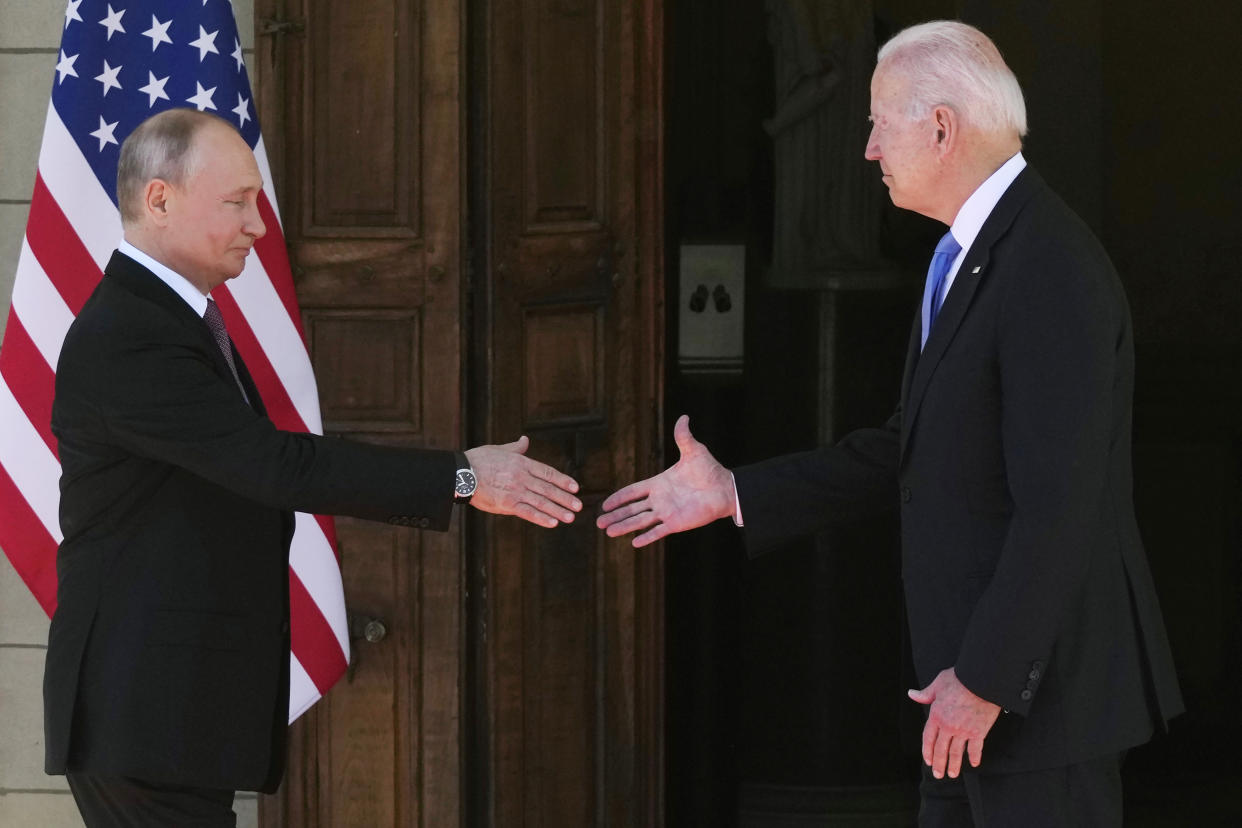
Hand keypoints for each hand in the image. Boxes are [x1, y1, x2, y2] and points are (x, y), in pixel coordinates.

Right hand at [465, 436, 580, 527]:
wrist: (462, 474)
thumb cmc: (478, 460)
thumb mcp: (500, 449)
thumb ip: (516, 448)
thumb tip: (525, 440)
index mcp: (522, 463)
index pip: (548, 472)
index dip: (563, 480)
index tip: (575, 488)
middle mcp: (522, 477)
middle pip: (548, 489)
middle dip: (565, 498)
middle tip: (578, 506)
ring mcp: (515, 491)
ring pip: (541, 502)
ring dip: (557, 510)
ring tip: (570, 517)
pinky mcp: (507, 504)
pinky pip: (527, 512)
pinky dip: (541, 518)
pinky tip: (553, 523)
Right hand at [596, 415, 733, 546]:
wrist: (725, 488)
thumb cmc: (710, 470)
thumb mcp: (694, 451)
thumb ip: (683, 437)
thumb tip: (684, 417)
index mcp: (659, 483)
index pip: (633, 492)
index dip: (618, 497)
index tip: (604, 504)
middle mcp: (660, 500)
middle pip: (631, 509)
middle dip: (615, 515)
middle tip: (598, 522)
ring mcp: (667, 512)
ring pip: (640, 521)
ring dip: (624, 526)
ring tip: (608, 533)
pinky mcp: (677, 523)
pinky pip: (658, 532)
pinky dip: (646, 538)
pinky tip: (634, 543)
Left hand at [908, 667, 1001, 778]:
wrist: (981, 682)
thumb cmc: (959, 680)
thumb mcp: (938, 684)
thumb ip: (925, 693)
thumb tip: (912, 694)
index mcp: (936, 715)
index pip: (928, 738)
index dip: (927, 751)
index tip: (928, 761)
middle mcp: (948, 726)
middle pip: (941, 749)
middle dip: (939, 763)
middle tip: (938, 775)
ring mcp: (964, 731)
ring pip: (956, 752)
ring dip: (954, 765)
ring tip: (952, 774)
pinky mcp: (979, 732)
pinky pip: (975, 748)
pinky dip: (974, 757)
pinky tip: (973, 764)